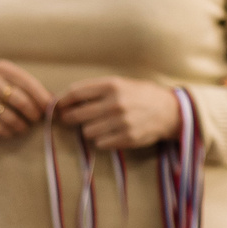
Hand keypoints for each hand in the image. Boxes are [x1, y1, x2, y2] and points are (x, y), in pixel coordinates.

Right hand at [0, 60, 54, 138]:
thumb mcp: (6, 79)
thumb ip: (27, 87)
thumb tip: (53, 103)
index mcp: (1, 68)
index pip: (29, 84)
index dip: (42, 99)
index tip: (50, 109)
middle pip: (22, 102)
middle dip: (33, 114)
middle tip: (36, 120)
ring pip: (10, 118)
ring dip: (22, 126)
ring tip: (24, 127)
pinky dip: (9, 132)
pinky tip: (12, 131)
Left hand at [54, 77, 183, 149]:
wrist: (170, 111)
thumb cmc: (140, 95)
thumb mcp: (121, 84)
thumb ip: (96, 90)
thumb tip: (65, 99)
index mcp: (112, 85)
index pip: (76, 93)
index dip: (62, 101)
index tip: (56, 106)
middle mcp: (115, 103)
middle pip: (77, 115)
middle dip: (70, 118)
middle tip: (69, 119)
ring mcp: (121, 122)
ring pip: (87, 132)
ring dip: (89, 130)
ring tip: (99, 125)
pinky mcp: (127, 138)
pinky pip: (100, 143)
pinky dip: (101, 140)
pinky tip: (110, 134)